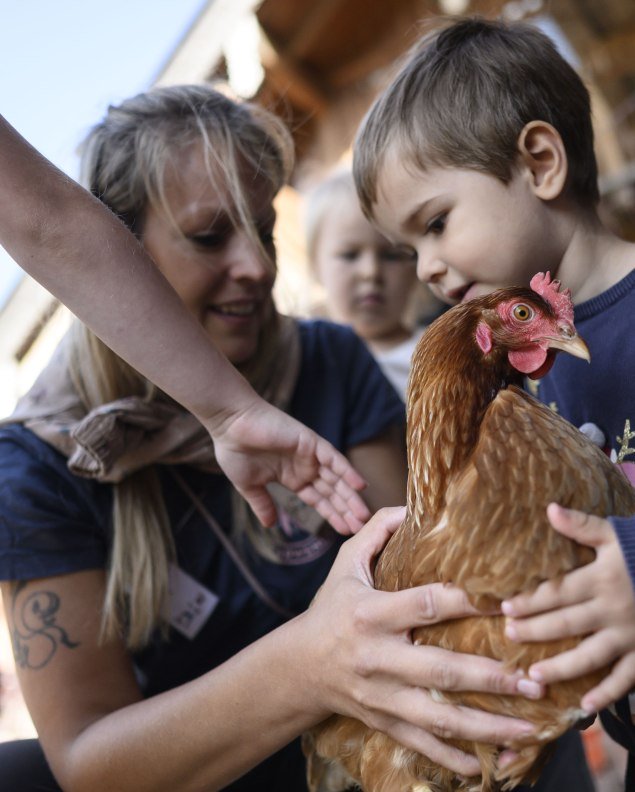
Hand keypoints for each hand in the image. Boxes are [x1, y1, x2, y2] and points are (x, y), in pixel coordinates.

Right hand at [206, 396, 370, 531]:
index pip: (318, 500)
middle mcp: (304, 467)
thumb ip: (263, 504)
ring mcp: (310, 455)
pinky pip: (334, 458)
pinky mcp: (311, 442)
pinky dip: (347, 471)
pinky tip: (360, 487)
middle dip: (346, 510)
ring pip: (336, 478)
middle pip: (332, 492)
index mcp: (292, 477)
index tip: (345, 531)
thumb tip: (270, 525)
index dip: (332, 515)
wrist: (230, 424)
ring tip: (364, 515)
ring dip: (351, 496)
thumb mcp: (249, 485)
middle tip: (362, 528)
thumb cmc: (235, 450)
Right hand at [300, 507, 538, 776]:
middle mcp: (379, 657)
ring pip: (438, 716)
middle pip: (440, 670)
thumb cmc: (330, 610)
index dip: (466, 603)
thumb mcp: (344, 564)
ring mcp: (382, 695)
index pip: (426, 605)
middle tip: (532, 681)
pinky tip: (486, 768)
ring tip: (528, 730)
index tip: (507, 604)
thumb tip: (409, 507)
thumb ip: (375, 531)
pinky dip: (452, 759)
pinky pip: (422, 744)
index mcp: (372, 613)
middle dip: (489, 679)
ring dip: (485, 726)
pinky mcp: (383, 721)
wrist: (299, 668)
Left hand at [502, 503, 634, 712]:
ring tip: (533, 674)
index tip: (505, 607)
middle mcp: (612, 609)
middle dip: (535, 630)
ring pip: (589, 655)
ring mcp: (629, 635)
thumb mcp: (616, 534)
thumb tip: (549, 509)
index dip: (530, 600)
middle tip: (509, 635)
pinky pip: (626, 678)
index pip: (556, 592)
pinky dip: (607, 693)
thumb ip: (582, 526)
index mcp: (600, 579)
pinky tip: (585, 704)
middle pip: (565, 624)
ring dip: (561, 667)